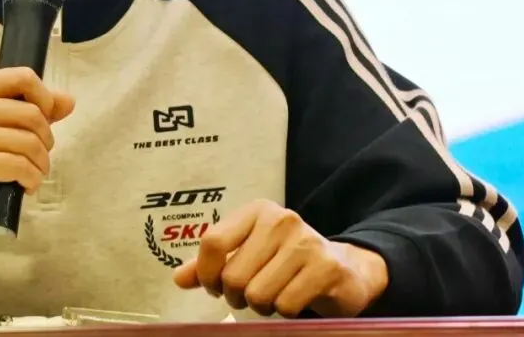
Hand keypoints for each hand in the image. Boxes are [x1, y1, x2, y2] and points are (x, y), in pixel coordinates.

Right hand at [0, 68, 74, 261]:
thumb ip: (32, 111)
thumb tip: (67, 101)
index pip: (23, 78)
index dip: (45, 99)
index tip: (46, 120)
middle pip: (32, 114)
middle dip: (46, 141)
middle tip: (38, 157)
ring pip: (29, 142)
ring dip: (40, 164)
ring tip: (32, 173)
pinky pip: (19, 165)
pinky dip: (31, 179)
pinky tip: (25, 185)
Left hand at [173, 200, 387, 317]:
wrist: (344, 269)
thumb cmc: (285, 262)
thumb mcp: (248, 254)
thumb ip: (211, 265)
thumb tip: (178, 278)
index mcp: (256, 211)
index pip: (213, 242)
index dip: (206, 274)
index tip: (214, 287)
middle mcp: (281, 220)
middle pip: (233, 275)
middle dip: (236, 296)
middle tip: (250, 295)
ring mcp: (306, 242)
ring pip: (258, 294)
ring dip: (262, 306)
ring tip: (275, 296)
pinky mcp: (326, 268)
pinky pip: (285, 305)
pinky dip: (284, 313)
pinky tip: (294, 300)